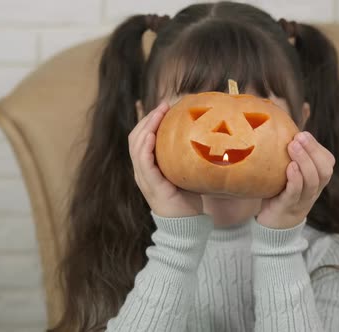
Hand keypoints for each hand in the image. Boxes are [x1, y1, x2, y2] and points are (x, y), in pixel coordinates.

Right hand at [128, 101, 202, 217]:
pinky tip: (153, 135)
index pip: (141, 138)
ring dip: (147, 126)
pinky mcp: (152, 186)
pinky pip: (143, 162)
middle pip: (135, 137)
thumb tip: (203, 135)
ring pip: (137, 146)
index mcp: (148, 167)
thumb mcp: (184, 172)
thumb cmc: (188, 199)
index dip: (149, 120)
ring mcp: (144, 178)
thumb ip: (185, 157)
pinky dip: (146, 147)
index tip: (164, 106)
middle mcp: (142, 171)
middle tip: (163, 104)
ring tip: (158, 113)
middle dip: (148, 118)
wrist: (187, 225)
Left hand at [257, 131, 334, 228]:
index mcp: (316, 179)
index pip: (327, 161)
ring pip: (313, 180)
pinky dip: (296, 179)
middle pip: (324, 170)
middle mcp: (314, 189)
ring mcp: (303, 199)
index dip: (317, 147)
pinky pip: (297, 193)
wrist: (273, 224)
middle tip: (299, 137)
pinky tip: (289, 167)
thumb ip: (290, 154)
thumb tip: (285, 124)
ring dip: (305, 161)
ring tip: (292, 146)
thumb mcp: (287, 171)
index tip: (302, 133)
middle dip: (313, 150)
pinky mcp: (289, 206)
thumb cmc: (280, 192)